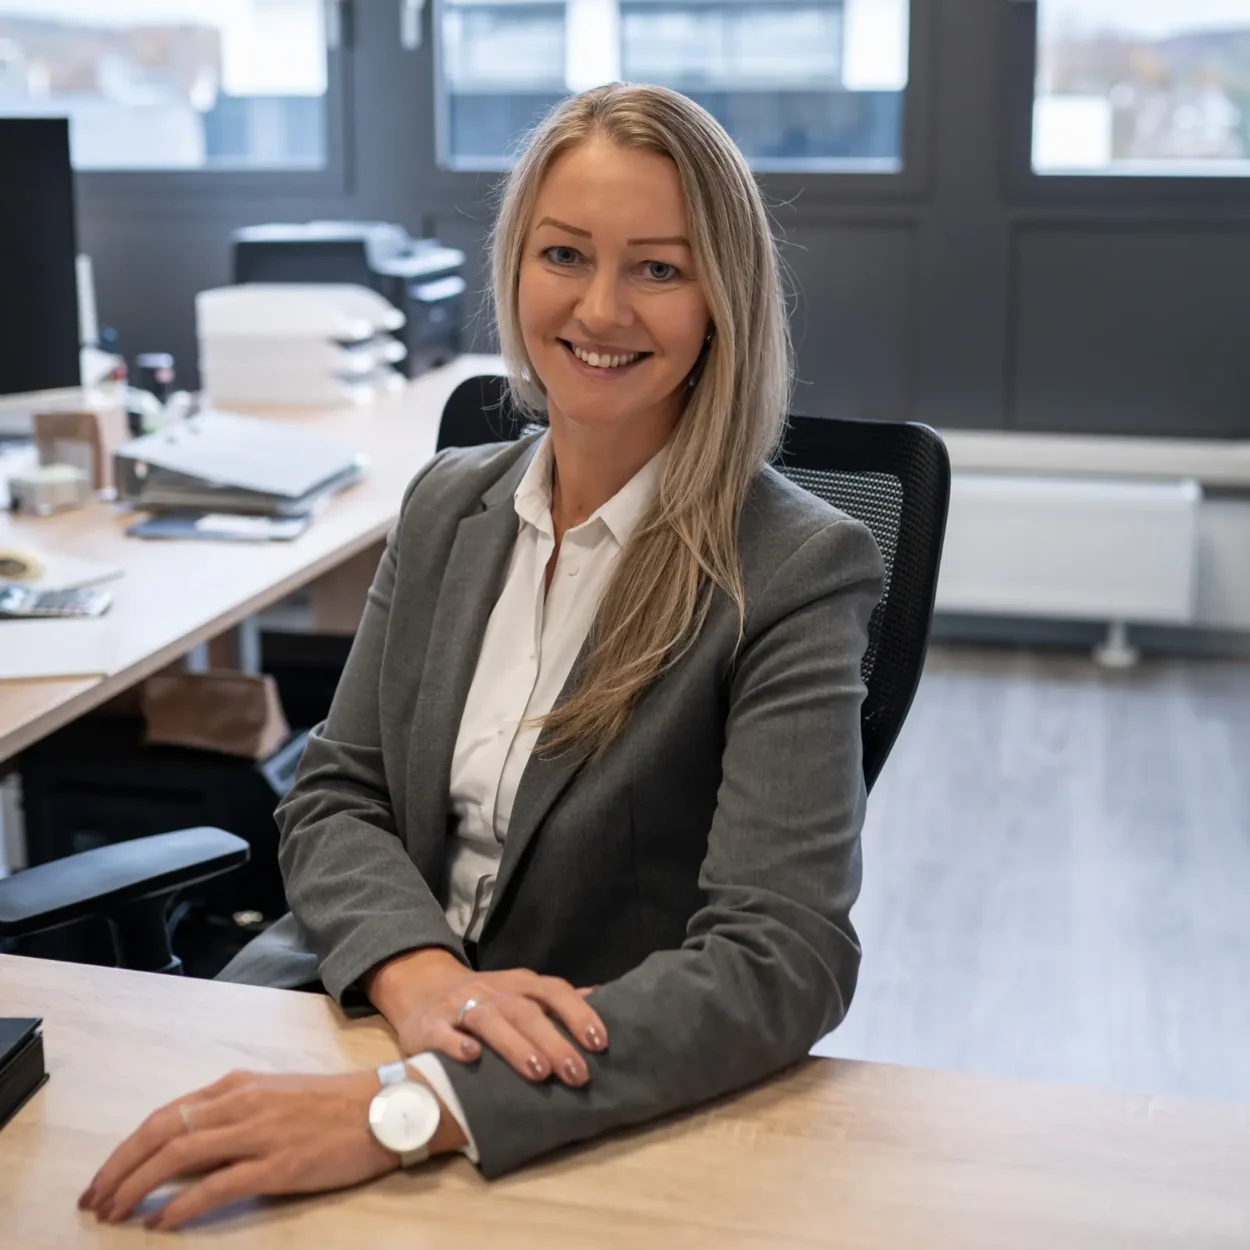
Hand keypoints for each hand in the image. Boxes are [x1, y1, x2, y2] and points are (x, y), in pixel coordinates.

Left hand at [77, 1068, 450, 1232]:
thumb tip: (186, 1150)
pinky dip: (181, 1204)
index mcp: (240, 1086)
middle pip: (161, 1131)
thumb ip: (233, 1116)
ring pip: (179, 1154)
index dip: (128, 1148)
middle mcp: (242, 1102)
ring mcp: (260, 1132)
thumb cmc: (335, 1106)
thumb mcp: (276, 1098)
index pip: (166, 1114)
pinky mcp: (279, 1163)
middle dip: (118, 1167)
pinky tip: (161, 1224)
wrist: (388, 1108)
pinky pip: (217, 1185)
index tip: (104, 1178)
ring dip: (137, 1186)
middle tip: (93, 1201)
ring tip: (114, 1214)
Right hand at [366, 949, 608, 1087]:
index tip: (600, 1043)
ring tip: (538, 1072)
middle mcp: (492, 991)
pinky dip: (456, 1043)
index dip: (578, 1014)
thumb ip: (555, 999)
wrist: (420, 987)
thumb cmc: (483, 998)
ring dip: (515, 1044)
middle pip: (526, 1011)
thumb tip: (603, 998)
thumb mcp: (519, 992)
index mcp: (518, 985)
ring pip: (489, 1020)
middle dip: (554, 1042)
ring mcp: (458, 1005)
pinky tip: (471, 1057)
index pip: (553, 991)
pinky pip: (442, 1032)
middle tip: (577, 1074)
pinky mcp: (428, 1025)